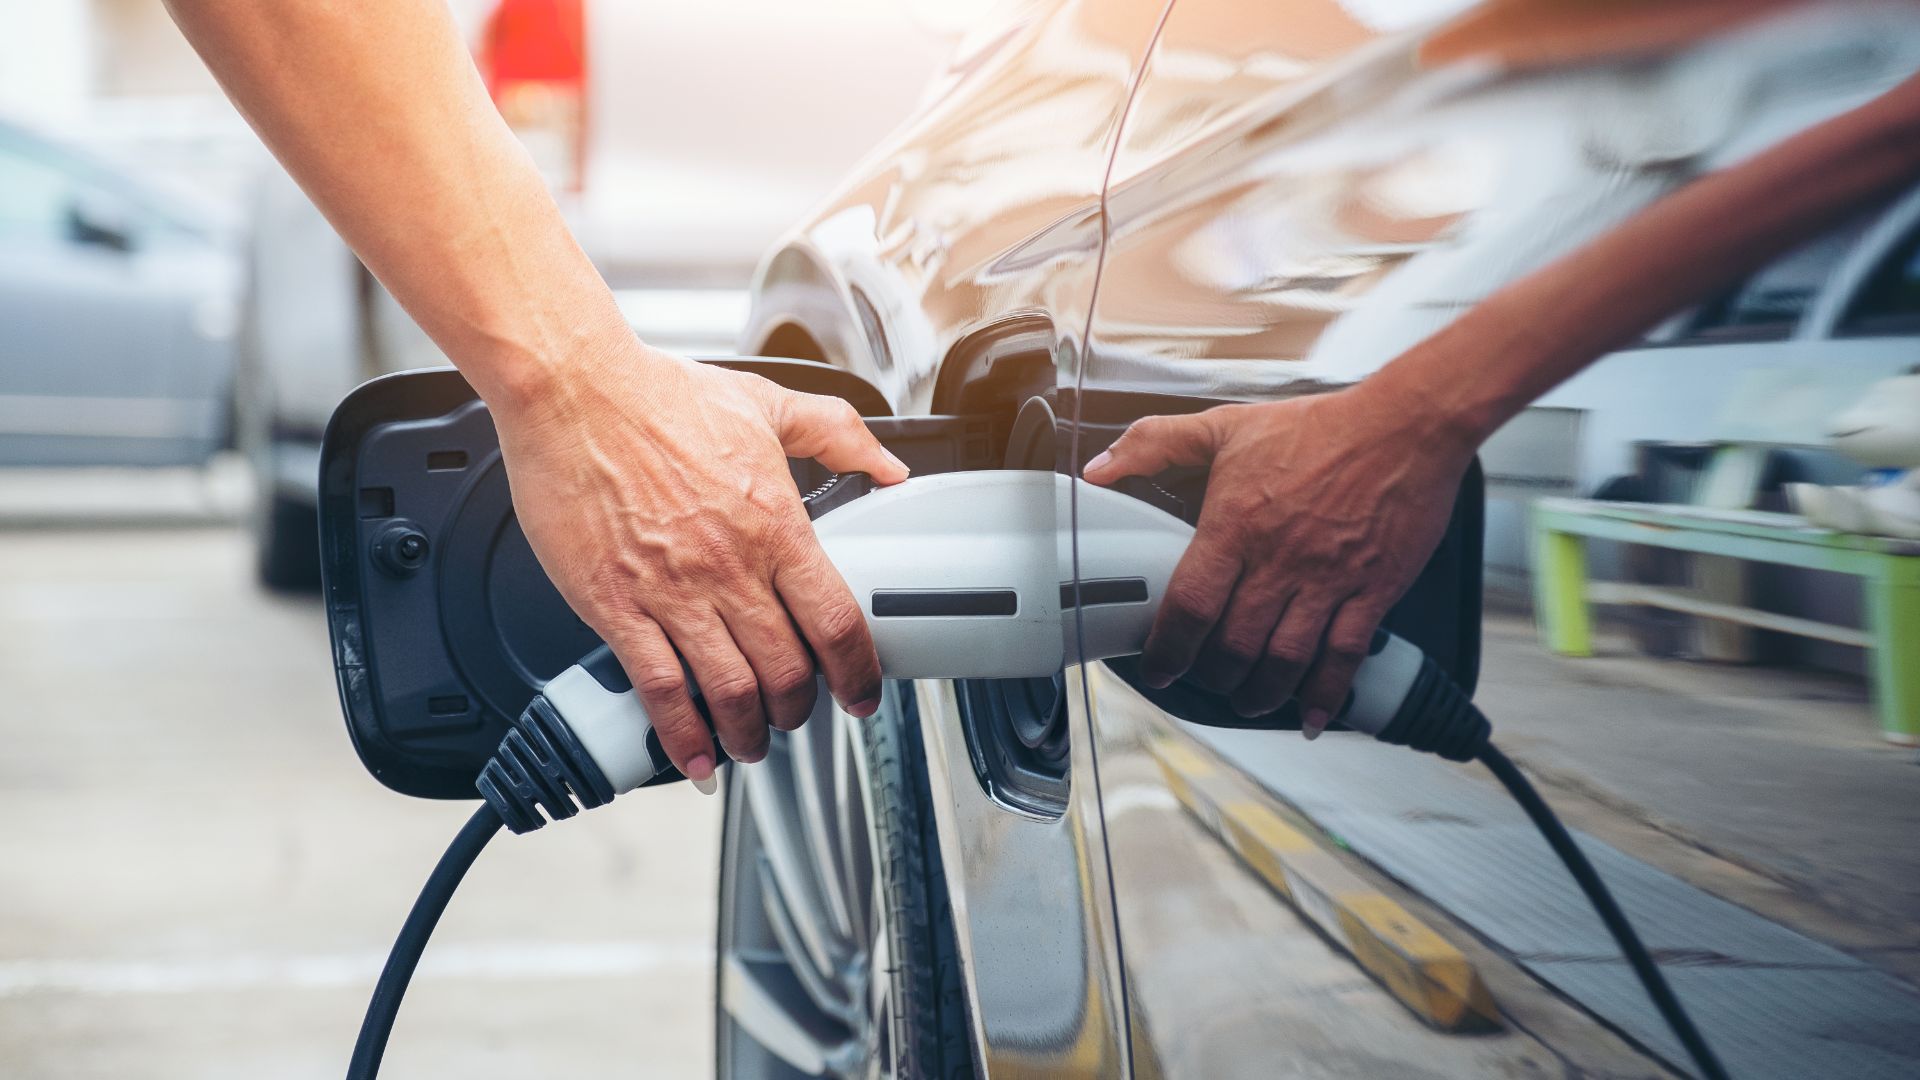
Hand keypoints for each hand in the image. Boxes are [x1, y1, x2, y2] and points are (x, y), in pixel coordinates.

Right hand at [493, 343, 908, 781]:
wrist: (574, 390)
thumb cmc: (658, 395)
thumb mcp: (766, 403)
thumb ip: (839, 433)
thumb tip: (888, 465)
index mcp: (775, 524)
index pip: (837, 622)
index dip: (858, 673)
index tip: (860, 695)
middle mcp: (730, 567)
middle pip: (788, 671)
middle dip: (798, 712)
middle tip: (793, 719)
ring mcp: (672, 592)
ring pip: (730, 692)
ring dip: (747, 734)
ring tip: (747, 744)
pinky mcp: (615, 605)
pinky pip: (659, 689)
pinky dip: (681, 736)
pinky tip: (692, 756)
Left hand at [1082, 381, 1472, 737]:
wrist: (1405, 425)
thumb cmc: (1319, 427)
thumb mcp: (1226, 426)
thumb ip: (1155, 444)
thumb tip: (1100, 467)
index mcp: (1237, 525)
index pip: (1190, 604)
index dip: (1168, 648)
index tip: (1159, 668)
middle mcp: (1280, 560)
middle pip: (1235, 644)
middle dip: (1214, 676)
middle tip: (1206, 681)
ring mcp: (1328, 580)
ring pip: (1285, 659)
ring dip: (1261, 693)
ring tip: (1248, 699)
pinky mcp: (1372, 590)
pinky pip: (1344, 655)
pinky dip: (1326, 694)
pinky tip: (1313, 716)